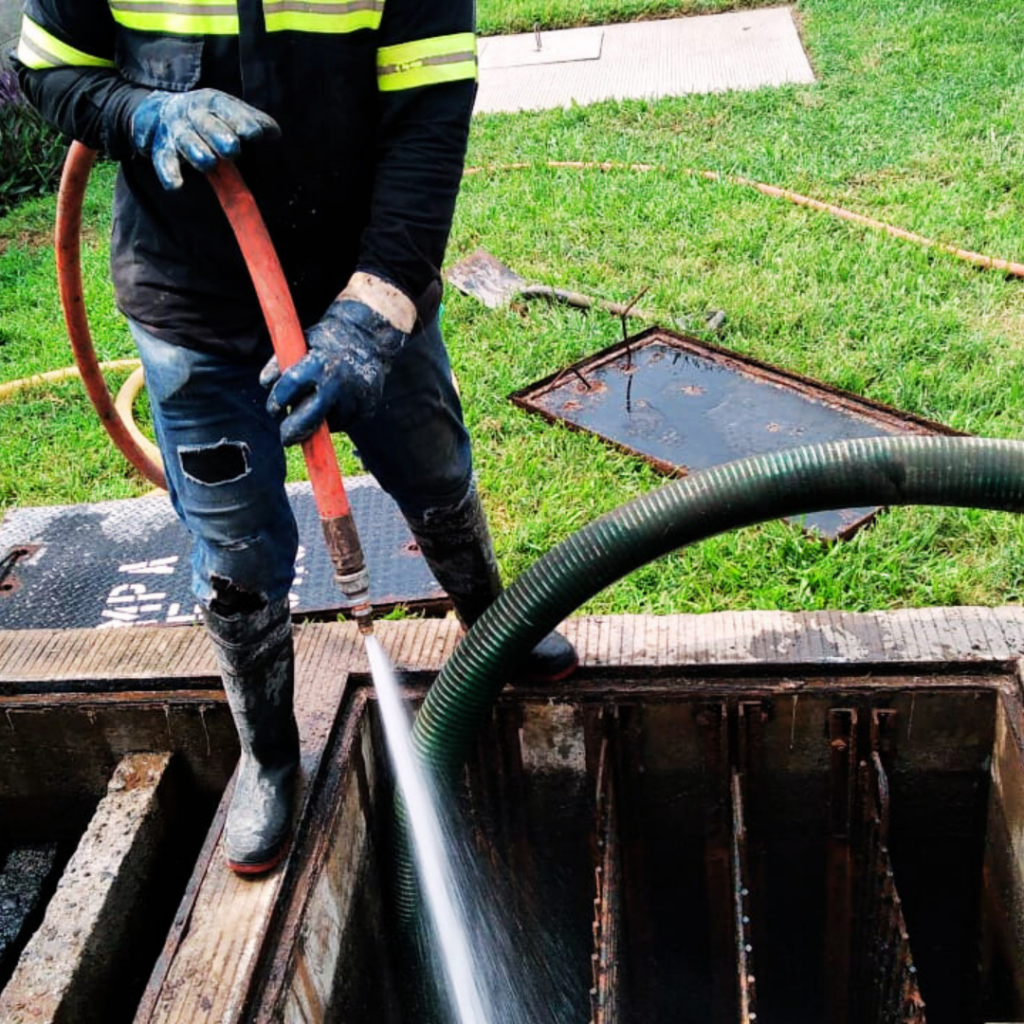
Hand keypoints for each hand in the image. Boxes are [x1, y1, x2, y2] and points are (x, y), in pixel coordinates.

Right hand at [130, 88, 279, 189]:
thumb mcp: (229, 111)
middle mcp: (192, 114)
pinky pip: (164, 162)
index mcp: (212, 102)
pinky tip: (176, 186)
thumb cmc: (209, 117)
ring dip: (197, 153)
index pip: (226, 108)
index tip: (255, 134)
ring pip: (186, 142)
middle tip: (232, 149)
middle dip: (218, 135)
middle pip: (205, 124)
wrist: (162, 111)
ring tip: (208, 163)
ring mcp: (177, 132)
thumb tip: (275, 132)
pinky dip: (169, 174)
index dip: (240, 121)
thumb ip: (252, 120)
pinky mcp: (163, 150)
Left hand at [261, 299, 407, 444]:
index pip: (291, 385)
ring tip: (321, 402)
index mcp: (319, 363)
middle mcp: (339, 382)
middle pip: (310, 418)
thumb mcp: (301, 343)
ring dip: (319, 422)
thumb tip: (266, 384)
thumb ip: (281, 363)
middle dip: (294, 431)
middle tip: (286, 438)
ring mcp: (356, 398)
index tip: (273, 409)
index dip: (278, 400)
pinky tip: (338, 402)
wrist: (368, 338)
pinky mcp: (367, 409)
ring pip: (329, 424)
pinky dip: (336, 418)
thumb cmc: (327, 342)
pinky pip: (346, 422)